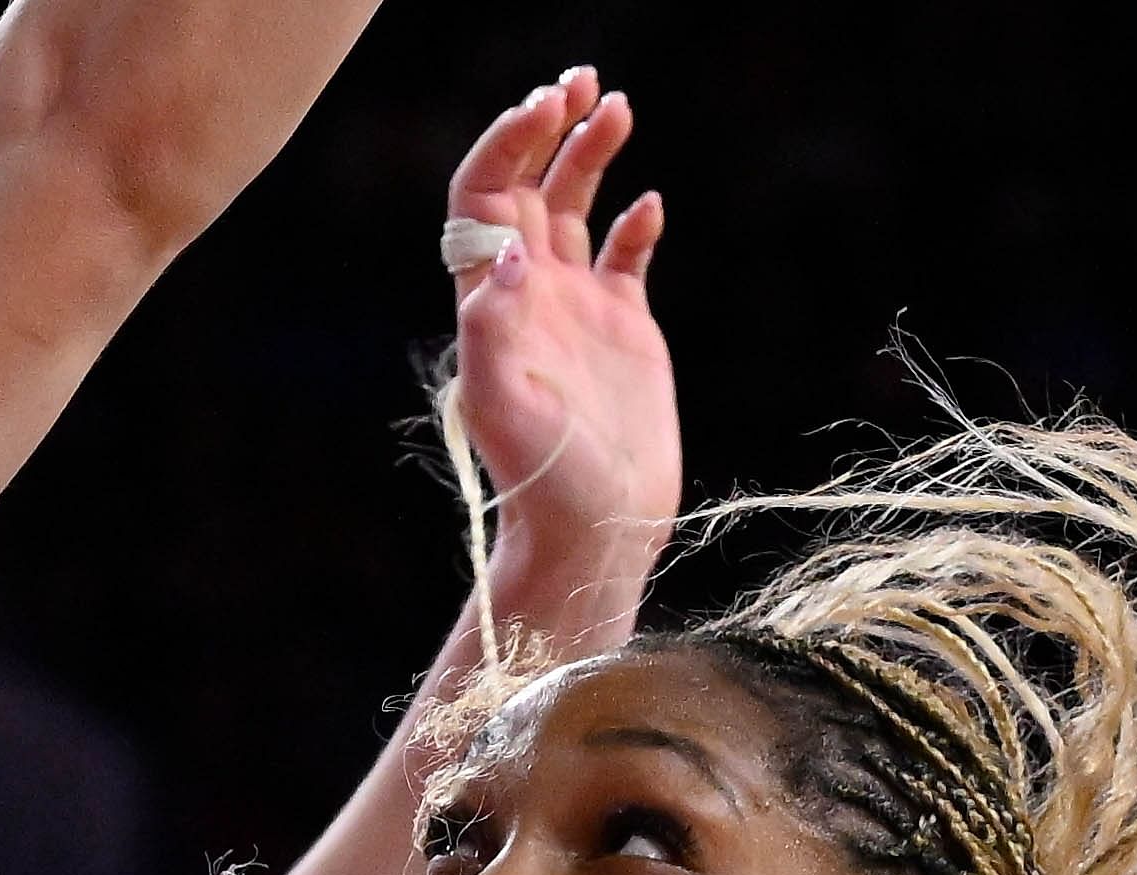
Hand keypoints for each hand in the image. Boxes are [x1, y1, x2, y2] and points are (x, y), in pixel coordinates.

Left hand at [442, 69, 674, 645]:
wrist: (596, 532)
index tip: (544, 108)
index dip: (508, 145)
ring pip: (578, 207)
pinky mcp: (626, 331)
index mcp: (494, 300)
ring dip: (591, 152)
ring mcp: (579, 308)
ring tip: (617, 105)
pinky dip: (638, 223)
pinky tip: (651, 204)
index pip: (485, 197)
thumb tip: (508, 249)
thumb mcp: (508, 407)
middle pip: (528, 184)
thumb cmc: (544, 480)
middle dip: (548, 126)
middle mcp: (531, 294)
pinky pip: (628, 257)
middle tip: (580, 81)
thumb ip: (493, 326)